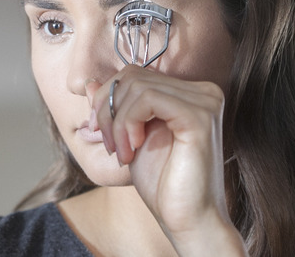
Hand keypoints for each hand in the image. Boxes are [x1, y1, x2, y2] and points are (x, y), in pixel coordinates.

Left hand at [89, 65, 245, 255]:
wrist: (187, 220)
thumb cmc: (163, 184)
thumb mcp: (130, 138)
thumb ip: (114, 108)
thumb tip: (89, 82)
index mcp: (191, 93)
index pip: (136, 74)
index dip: (108, 99)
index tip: (100, 133)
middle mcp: (203, 91)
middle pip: (133, 76)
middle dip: (108, 110)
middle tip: (109, 146)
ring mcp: (205, 101)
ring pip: (137, 86)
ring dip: (116, 122)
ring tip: (121, 153)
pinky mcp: (199, 116)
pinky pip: (148, 100)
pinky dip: (128, 123)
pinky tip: (133, 150)